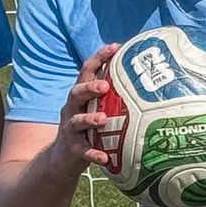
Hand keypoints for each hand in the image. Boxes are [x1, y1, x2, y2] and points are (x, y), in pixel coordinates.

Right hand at [57, 45, 117, 169]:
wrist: (62, 159)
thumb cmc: (87, 129)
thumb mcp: (94, 109)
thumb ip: (111, 98)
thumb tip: (143, 82)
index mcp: (80, 97)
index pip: (86, 72)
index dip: (98, 58)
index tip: (114, 47)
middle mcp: (72, 109)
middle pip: (76, 93)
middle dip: (89, 88)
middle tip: (105, 86)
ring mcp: (70, 129)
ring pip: (77, 121)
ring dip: (89, 119)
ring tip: (102, 119)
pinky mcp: (73, 149)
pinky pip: (83, 151)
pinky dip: (93, 154)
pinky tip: (104, 158)